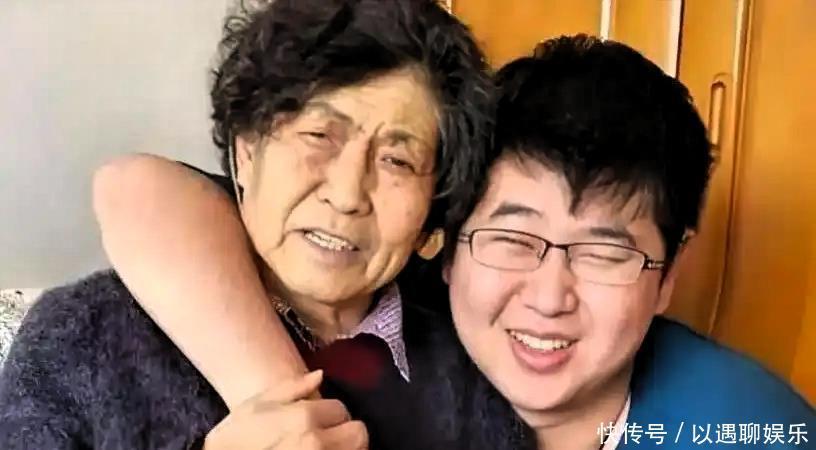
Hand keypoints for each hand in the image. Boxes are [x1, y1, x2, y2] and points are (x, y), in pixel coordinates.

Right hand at [203, 370, 368, 449]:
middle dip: (346, 432)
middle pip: (358, 434)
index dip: (331, 414)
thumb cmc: (234, 440)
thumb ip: (292, 388)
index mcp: (304, 417)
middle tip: (330, 435)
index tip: (318, 420)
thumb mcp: (256, 406)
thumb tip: (320, 374)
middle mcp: (317, 443)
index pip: (341, 410)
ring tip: (327, 446)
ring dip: (345, 448)